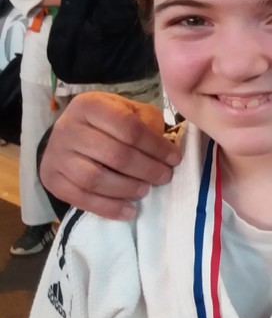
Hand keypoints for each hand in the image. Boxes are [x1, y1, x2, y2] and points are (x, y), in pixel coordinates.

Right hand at [39, 92, 182, 219]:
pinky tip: (129, 211)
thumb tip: (167, 151)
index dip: (156, 146)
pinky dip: (107, 208)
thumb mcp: (130, 111)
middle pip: (114, 154)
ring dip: (126, 188)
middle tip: (164, 177)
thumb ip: (148, 123)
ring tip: (145, 190)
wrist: (70, 134)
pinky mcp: (51, 178)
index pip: (128, 128)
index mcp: (90, 106)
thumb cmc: (109, 122)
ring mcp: (56, 154)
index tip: (174, 159)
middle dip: (146, 169)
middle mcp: (68, 127)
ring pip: (95, 178)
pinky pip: (79, 198)